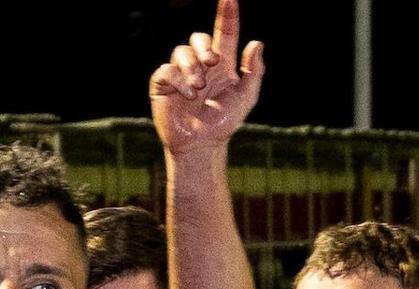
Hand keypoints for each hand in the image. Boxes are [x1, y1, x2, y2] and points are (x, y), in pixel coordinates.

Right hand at [150, 0, 265, 156]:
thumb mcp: (246, 98)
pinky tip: (187, 94)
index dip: (227, 14)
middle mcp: (200, 65)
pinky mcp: (162, 85)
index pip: (225, 33)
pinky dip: (178, 80)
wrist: (201, 145)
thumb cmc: (223, 123)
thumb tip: (256, 42)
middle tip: (213, 62)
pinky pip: (166, 70)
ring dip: (192, 67)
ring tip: (198, 88)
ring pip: (181, 52)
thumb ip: (254, 71)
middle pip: (197, 38)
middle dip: (204, 46)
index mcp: (222, 65)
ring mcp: (179, 74)